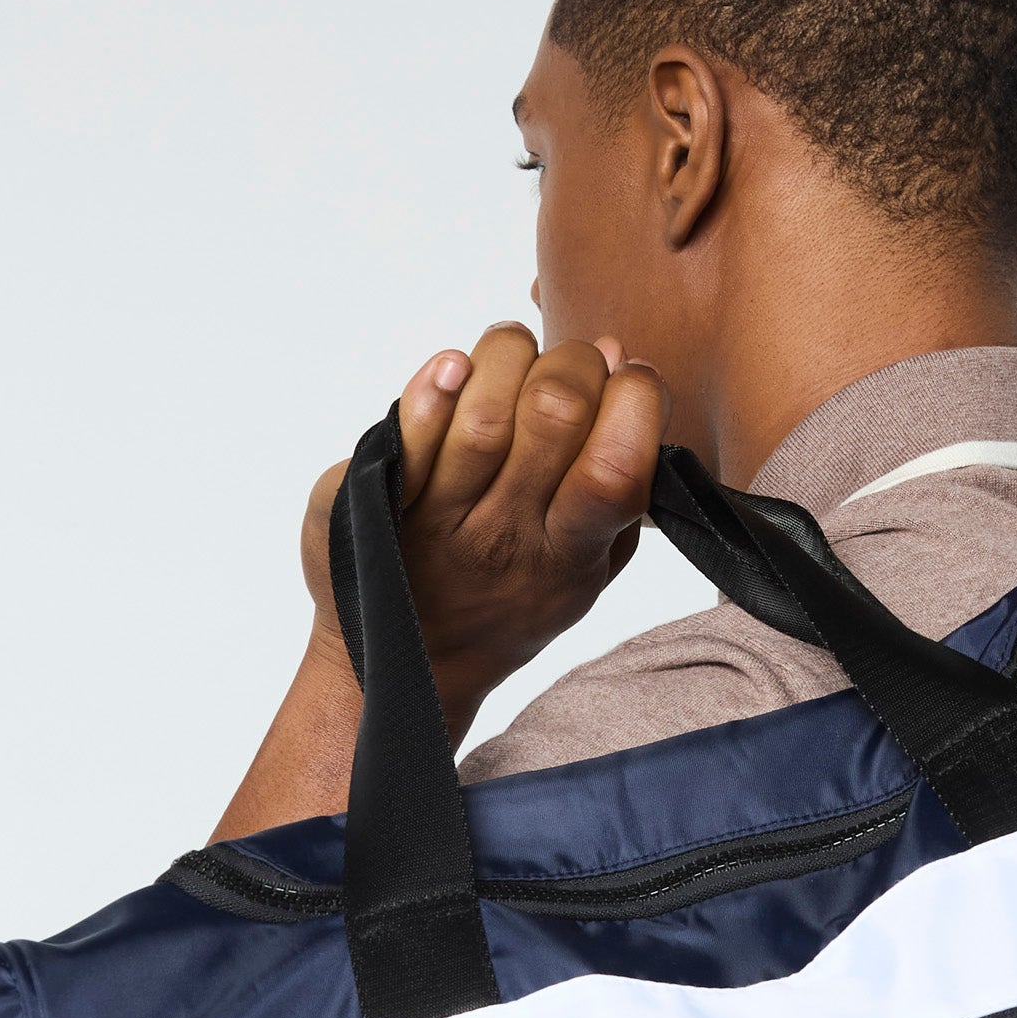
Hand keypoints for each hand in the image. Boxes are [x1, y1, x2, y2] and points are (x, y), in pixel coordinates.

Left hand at [300, 323, 669, 734]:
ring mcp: (442, 517)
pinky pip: (411, 433)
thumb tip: (620, 360)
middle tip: (567, 366)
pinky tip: (451, 370)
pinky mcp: (382, 496)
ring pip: (485, 410)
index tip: (627, 378)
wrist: (406, 661)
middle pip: (554, 416)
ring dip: (507, 356)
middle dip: (572, 361)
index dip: (634, 398)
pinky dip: (433, 388)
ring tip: (511, 359)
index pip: (617, 469)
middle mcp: (508, 535)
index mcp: (570, 554)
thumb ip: (618, 476)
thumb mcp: (588, 565)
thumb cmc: (508, 599)